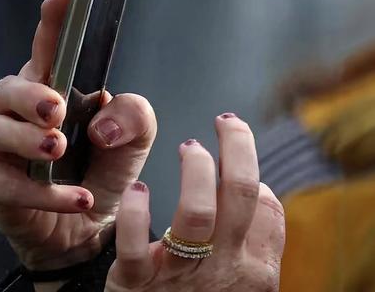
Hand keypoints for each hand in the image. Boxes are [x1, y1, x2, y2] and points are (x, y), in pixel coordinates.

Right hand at [0, 0, 156, 269]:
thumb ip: (133, 117)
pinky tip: (75, 198)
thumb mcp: (132, 142)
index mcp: (49, 89)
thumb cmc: (100, 172)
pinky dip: (42, 192)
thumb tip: (101, 124)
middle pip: (6, 88)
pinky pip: (5, 183)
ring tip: (56, 150)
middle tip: (56, 110)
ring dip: (25, 139)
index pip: (47, 48)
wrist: (86, 231)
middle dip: (29, 96)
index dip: (52, 22)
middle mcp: (16, 112)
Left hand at [106, 115, 284, 290]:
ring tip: (188, 149)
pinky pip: (137, 246)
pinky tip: (137, 191)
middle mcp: (222, 268)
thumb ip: (255, 237)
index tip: (233, 130)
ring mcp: (180, 276)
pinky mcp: (137, 283)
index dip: (249, 158)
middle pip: (240, 198)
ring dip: (194, 174)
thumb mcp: (239, 275)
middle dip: (236, 149)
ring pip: (197, 215)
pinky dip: (136, 215)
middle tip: (221, 125)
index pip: (264, 204)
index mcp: (252, 267)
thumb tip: (260, 185)